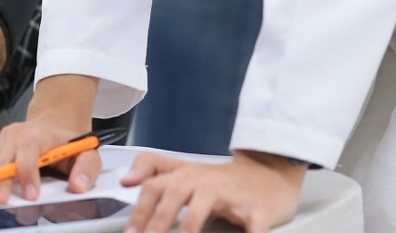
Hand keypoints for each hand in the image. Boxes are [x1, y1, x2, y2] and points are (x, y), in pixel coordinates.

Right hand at [0, 114, 101, 204]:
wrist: (54, 122)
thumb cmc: (66, 140)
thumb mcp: (85, 151)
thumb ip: (86, 169)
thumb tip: (78, 184)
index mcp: (38, 135)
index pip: (29, 151)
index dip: (28, 173)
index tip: (31, 194)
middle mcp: (15, 135)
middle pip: (4, 159)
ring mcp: (0, 142)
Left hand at [119, 150, 303, 232]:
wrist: (269, 173)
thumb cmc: (223, 180)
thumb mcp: (186, 171)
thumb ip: (153, 170)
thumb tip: (126, 180)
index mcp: (186, 175)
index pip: (154, 187)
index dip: (140, 210)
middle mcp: (204, 181)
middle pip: (174, 194)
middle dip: (158, 220)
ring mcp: (231, 194)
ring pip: (204, 204)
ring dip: (189, 225)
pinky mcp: (258, 209)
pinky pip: (253, 225)